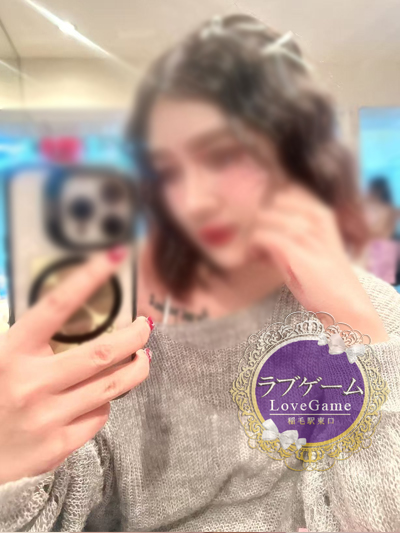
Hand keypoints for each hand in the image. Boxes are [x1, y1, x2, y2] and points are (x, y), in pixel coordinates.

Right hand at [0, 250, 151, 484]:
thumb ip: (29, 335)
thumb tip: (70, 307)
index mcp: (11, 353)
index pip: (56, 307)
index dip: (87, 279)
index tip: (112, 258)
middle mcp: (30, 384)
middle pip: (101, 354)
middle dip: (134, 336)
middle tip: (146, 326)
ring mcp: (46, 418)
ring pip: (110, 387)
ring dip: (134, 368)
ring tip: (141, 357)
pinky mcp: (57, 446)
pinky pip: (98, 416)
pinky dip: (105, 402)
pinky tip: (100, 395)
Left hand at [250, 184, 388, 341]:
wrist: (346, 306)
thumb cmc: (327, 282)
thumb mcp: (316, 249)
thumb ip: (294, 235)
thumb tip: (261, 231)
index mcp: (322, 216)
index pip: (289, 192)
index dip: (273, 209)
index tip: (270, 230)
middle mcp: (315, 221)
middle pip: (274, 203)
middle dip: (261, 221)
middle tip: (258, 244)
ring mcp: (306, 236)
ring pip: (266, 218)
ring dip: (255, 234)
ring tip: (255, 253)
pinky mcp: (295, 253)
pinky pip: (264, 237)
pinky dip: (254, 247)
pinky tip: (254, 258)